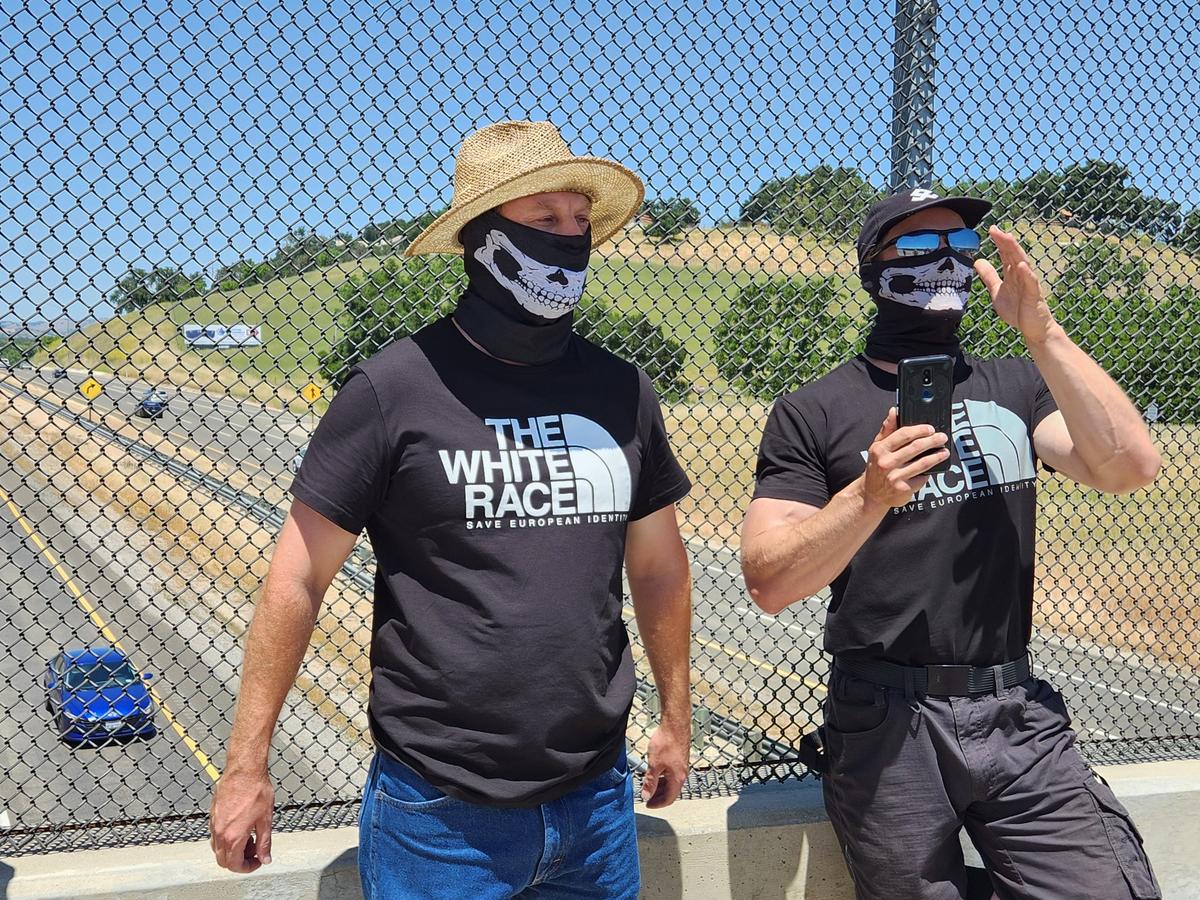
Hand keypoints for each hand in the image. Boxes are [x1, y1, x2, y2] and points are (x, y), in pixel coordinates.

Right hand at [210, 768, 274, 872]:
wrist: (244, 770)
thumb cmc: (256, 791)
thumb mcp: (265, 820)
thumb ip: (264, 842)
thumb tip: (265, 858)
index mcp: (233, 836)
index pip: (234, 865)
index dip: (247, 867)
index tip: (257, 861)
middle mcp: (219, 832)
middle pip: (223, 860)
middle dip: (239, 860)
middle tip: (254, 851)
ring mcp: (214, 823)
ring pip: (218, 848)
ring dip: (232, 849)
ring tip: (249, 837)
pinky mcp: (213, 814)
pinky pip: (216, 835)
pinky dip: (227, 838)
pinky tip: (241, 827)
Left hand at [641, 723, 689, 808]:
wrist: (675, 725)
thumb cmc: (666, 742)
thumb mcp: (654, 765)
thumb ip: (650, 782)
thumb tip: (646, 796)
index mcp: (677, 778)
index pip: (669, 799)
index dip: (657, 804)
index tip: (647, 804)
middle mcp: (682, 774)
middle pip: (671, 792)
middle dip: (658, 797)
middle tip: (647, 798)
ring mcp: (682, 766)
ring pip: (671, 783)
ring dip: (660, 787)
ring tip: (649, 787)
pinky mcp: (680, 758)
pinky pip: (672, 774)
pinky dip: (663, 778)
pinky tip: (655, 774)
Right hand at [862, 408, 948, 508]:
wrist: (871, 494)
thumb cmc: (876, 467)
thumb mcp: (877, 447)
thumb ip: (887, 429)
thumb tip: (894, 411)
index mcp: (880, 449)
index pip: (903, 434)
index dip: (919, 430)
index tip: (930, 428)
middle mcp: (886, 462)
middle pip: (916, 447)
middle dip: (933, 441)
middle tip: (942, 437)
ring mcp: (895, 477)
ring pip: (923, 463)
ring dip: (937, 456)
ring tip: (944, 452)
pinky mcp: (904, 489)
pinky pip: (922, 477)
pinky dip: (929, 472)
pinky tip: (933, 468)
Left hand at [974, 226, 1057, 344]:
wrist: (1033, 329)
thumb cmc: (1017, 310)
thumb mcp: (997, 291)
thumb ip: (989, 276)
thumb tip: (977, 261)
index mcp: (1012, 274)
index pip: (1006, 254)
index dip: (999, 242)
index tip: (991, 229)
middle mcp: (1022, 275)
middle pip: (1013, 255)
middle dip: (1005, 242)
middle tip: (995, 230)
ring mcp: (1029, 284)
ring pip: (1023, 264)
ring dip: (1015, 251)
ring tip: (1008, 239)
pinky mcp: (1034, 296)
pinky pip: (1031, 283)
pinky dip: (1026, 274)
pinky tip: (1022, 265)